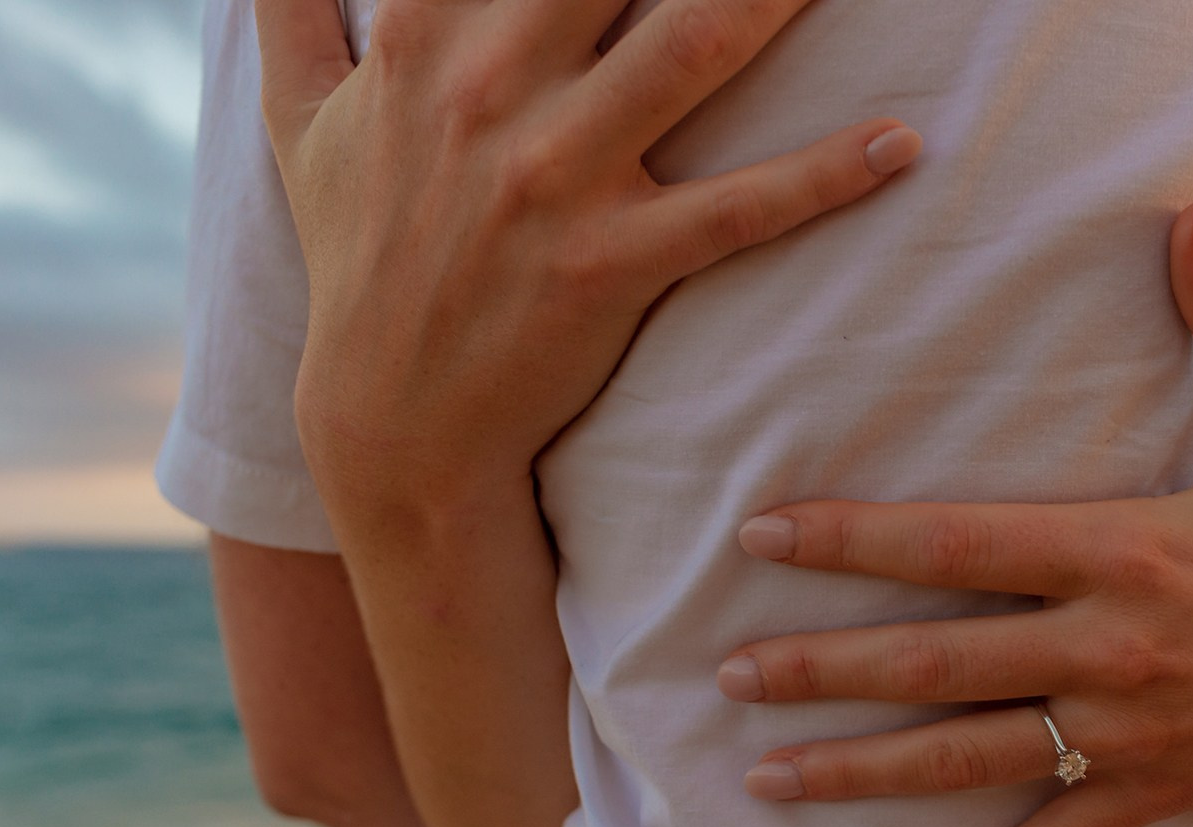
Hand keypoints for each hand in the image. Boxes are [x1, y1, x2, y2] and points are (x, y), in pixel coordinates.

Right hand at [256, 0, 920, 504]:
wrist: (389, 420)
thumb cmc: (359, 256)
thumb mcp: (297, 120)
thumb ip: (292, 9)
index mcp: (424, 35)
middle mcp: (489, 86)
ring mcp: (554, 177)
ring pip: (691, 46)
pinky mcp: (611, 265)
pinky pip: (738, 209)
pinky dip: (825, 176)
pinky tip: (900, 142)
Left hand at [718, 202, 1192, 826]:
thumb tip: (1190, 213)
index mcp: (1128, 550)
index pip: (958, 543)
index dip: (852, 539)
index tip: (762, 535)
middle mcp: (1112, 648)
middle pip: (936, 660)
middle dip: (821, 668)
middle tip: (726, 673)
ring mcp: (1132, 734)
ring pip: (971, 757)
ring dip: (863, 770)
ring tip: (768, 779)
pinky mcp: (1163, 794)